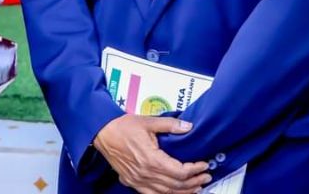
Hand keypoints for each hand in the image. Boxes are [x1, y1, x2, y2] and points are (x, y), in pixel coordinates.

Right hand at [93, 114, 210, 193]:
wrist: (102, 133)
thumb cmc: (122, 127)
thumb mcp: (148, 121)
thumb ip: (170, 125)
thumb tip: (188, 126)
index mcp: (151, 159)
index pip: (180, 172)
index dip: (195, 170)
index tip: (204, 165)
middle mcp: (145, 173)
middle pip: (176, 185)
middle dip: (194, 182)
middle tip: (206, 177)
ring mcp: (138, 180)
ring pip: (166, 193)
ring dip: (184, 191)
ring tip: (196, 187)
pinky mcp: (132, 182)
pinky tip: (175, 193)